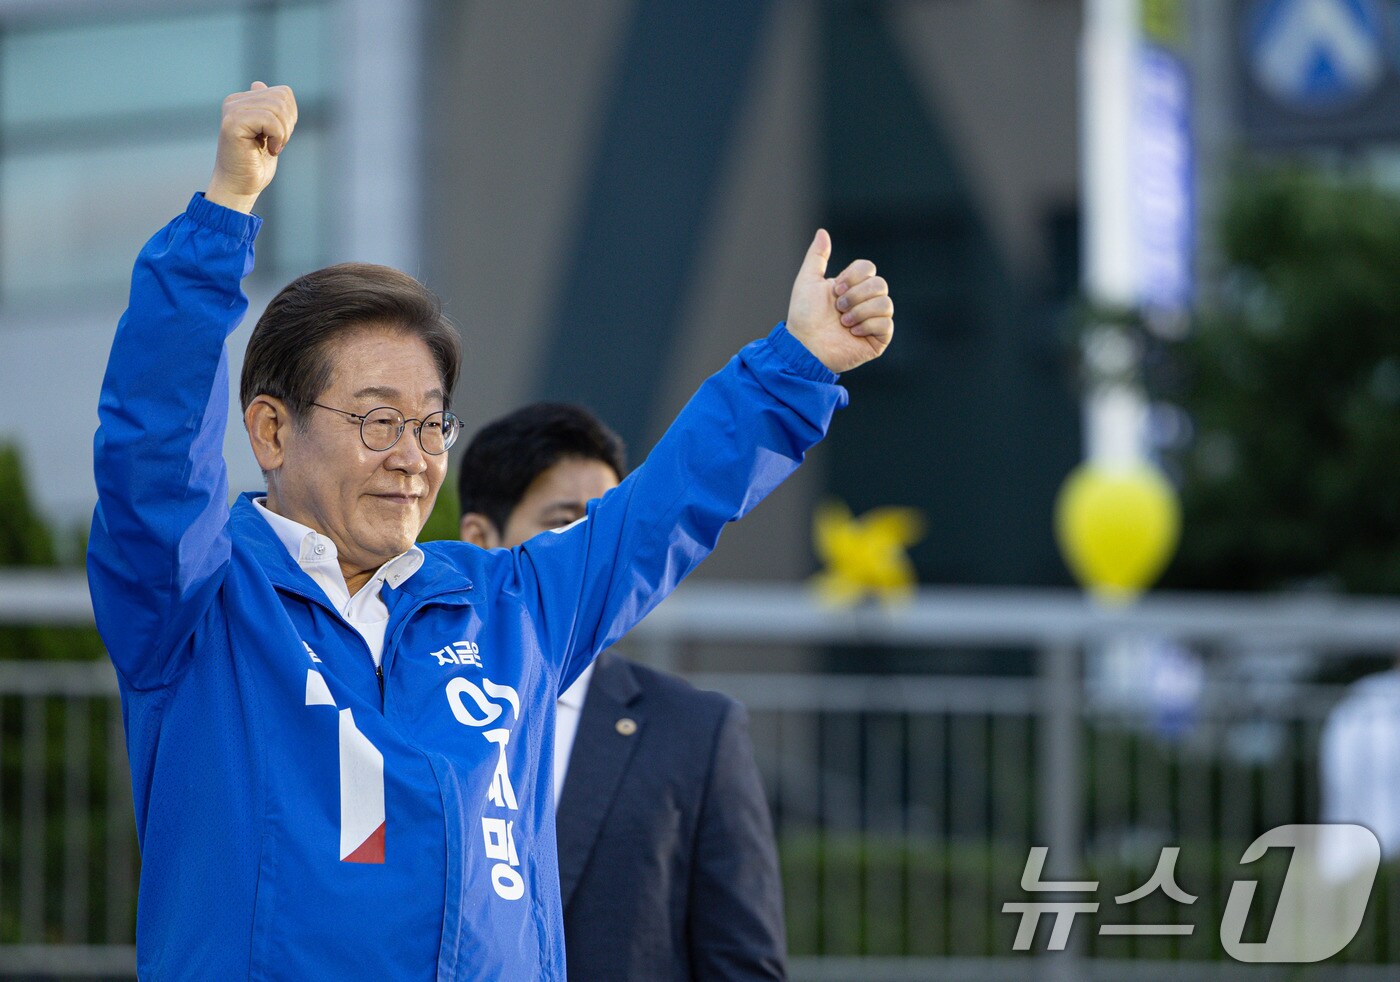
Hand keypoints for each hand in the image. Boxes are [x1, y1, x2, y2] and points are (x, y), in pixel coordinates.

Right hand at [205, 82, 297, 213]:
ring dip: (283, 132)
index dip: (291, 116)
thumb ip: (266, 109)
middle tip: (277, 143)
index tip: (279, 136)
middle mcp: (234, 101)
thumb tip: (259, 84)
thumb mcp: (267, 132)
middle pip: (282, 96)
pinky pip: (269, 119)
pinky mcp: (232, 122)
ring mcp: (232, 110)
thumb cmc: (255, 164)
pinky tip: (269, 149)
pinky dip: (277, 137)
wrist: (240, 186)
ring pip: (277, 107)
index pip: (283, 92)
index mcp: (243, 101)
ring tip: (272, 147)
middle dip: (288, 124)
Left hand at [784, 230, 892, 372]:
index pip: (868, 268)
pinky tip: (853, 332)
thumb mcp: (807, 281)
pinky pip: (887, 324)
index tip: (835, 289)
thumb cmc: (803, 316)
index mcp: (852, 287)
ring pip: (886, 303)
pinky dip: (868, 325)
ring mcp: (873, 321)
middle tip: (838, 308)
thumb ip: (817, 256)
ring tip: (843, 322)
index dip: (854, 276)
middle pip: (880, 283)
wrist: (803, 345)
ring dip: (861, 311)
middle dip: (856, 295)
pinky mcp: (878, 340)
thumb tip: (823, 232)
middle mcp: (865, 302)